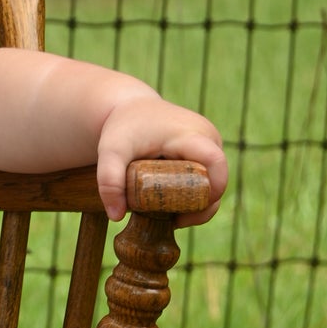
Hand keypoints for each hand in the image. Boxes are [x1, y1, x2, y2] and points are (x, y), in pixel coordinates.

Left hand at [95, 92, 227, 225]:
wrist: (130, 107)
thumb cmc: (122, 128)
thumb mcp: (110, 151)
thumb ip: (109, 181)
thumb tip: (116, 216)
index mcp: (191, 133)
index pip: (215, 164)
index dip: (210, 192)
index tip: (186, 212)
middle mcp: (208, 136)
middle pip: (218, 179)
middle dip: (201, 205)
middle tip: (175, 221)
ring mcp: (211, 142)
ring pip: (215, 180)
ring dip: (200, 201)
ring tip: (173, 214)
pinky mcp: (208, 148)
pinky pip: (210, 176)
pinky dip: (197, 192)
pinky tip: (177, 204)